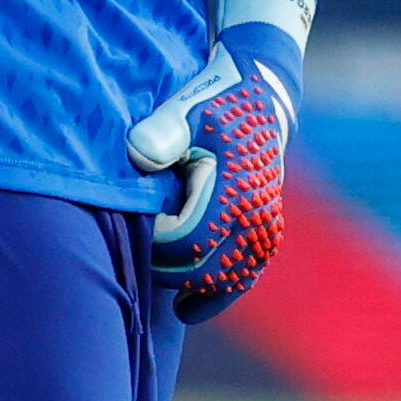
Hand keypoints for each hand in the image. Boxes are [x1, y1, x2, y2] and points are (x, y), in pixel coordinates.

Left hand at [126, 0, 313, 322]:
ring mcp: (265, 225)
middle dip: (167, 270)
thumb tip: (140, 155)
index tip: (136, 224)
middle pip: (204, 269)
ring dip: (193, 289)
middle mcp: (256, 216)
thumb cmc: (216, 98)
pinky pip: (244, 273)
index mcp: (234, 191)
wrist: (262, 91)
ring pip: (228, 279)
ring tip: (159, 299)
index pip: (187, 243)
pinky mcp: (265, 228)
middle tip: (135, 258)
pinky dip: (218, 292)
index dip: (156, 243)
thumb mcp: (186, 105)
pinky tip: (188, 310)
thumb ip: (162, 130)